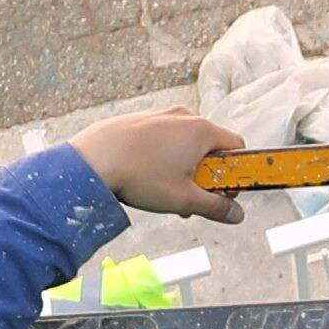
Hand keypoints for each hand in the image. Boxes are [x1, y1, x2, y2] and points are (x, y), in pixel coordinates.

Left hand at [76, 104, 243, 222]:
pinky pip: (163, 137)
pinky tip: (145, 174)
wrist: (92, 161)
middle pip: (209, 145)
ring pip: (184, 141)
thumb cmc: (140, 177)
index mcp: (201, 131)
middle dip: (205, 173)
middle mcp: (184, 116)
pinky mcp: (141, 118)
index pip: (236, 147)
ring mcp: (161, 114)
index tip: (221, 191)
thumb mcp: (184, 200)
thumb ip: (215, 207)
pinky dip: (163, 155)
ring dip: (183, 166)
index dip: (235, 172)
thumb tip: (236, 214)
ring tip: (163, 189)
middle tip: (188, 196)